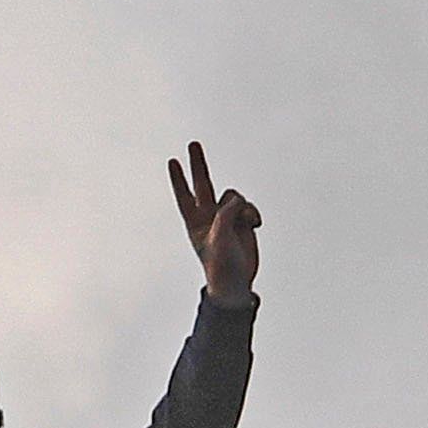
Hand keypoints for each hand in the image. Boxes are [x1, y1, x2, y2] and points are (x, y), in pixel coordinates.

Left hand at [168, 143, 262, 305]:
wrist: (237, 283)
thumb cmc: (221, 265)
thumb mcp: (219, 237)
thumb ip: (226, 213)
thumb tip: (237, 201)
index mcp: (195, 223)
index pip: (185, 196)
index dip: (179, 179)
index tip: (172, 162)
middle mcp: (208, 216)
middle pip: (202, 184)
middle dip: (198, 164)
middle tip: (193, 144)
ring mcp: (226, 218)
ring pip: (233, 196)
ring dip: (242, 205)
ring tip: (246, 222)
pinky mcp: (242, 222)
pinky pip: (248, 206)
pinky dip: (252, 212)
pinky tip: (255, 224)